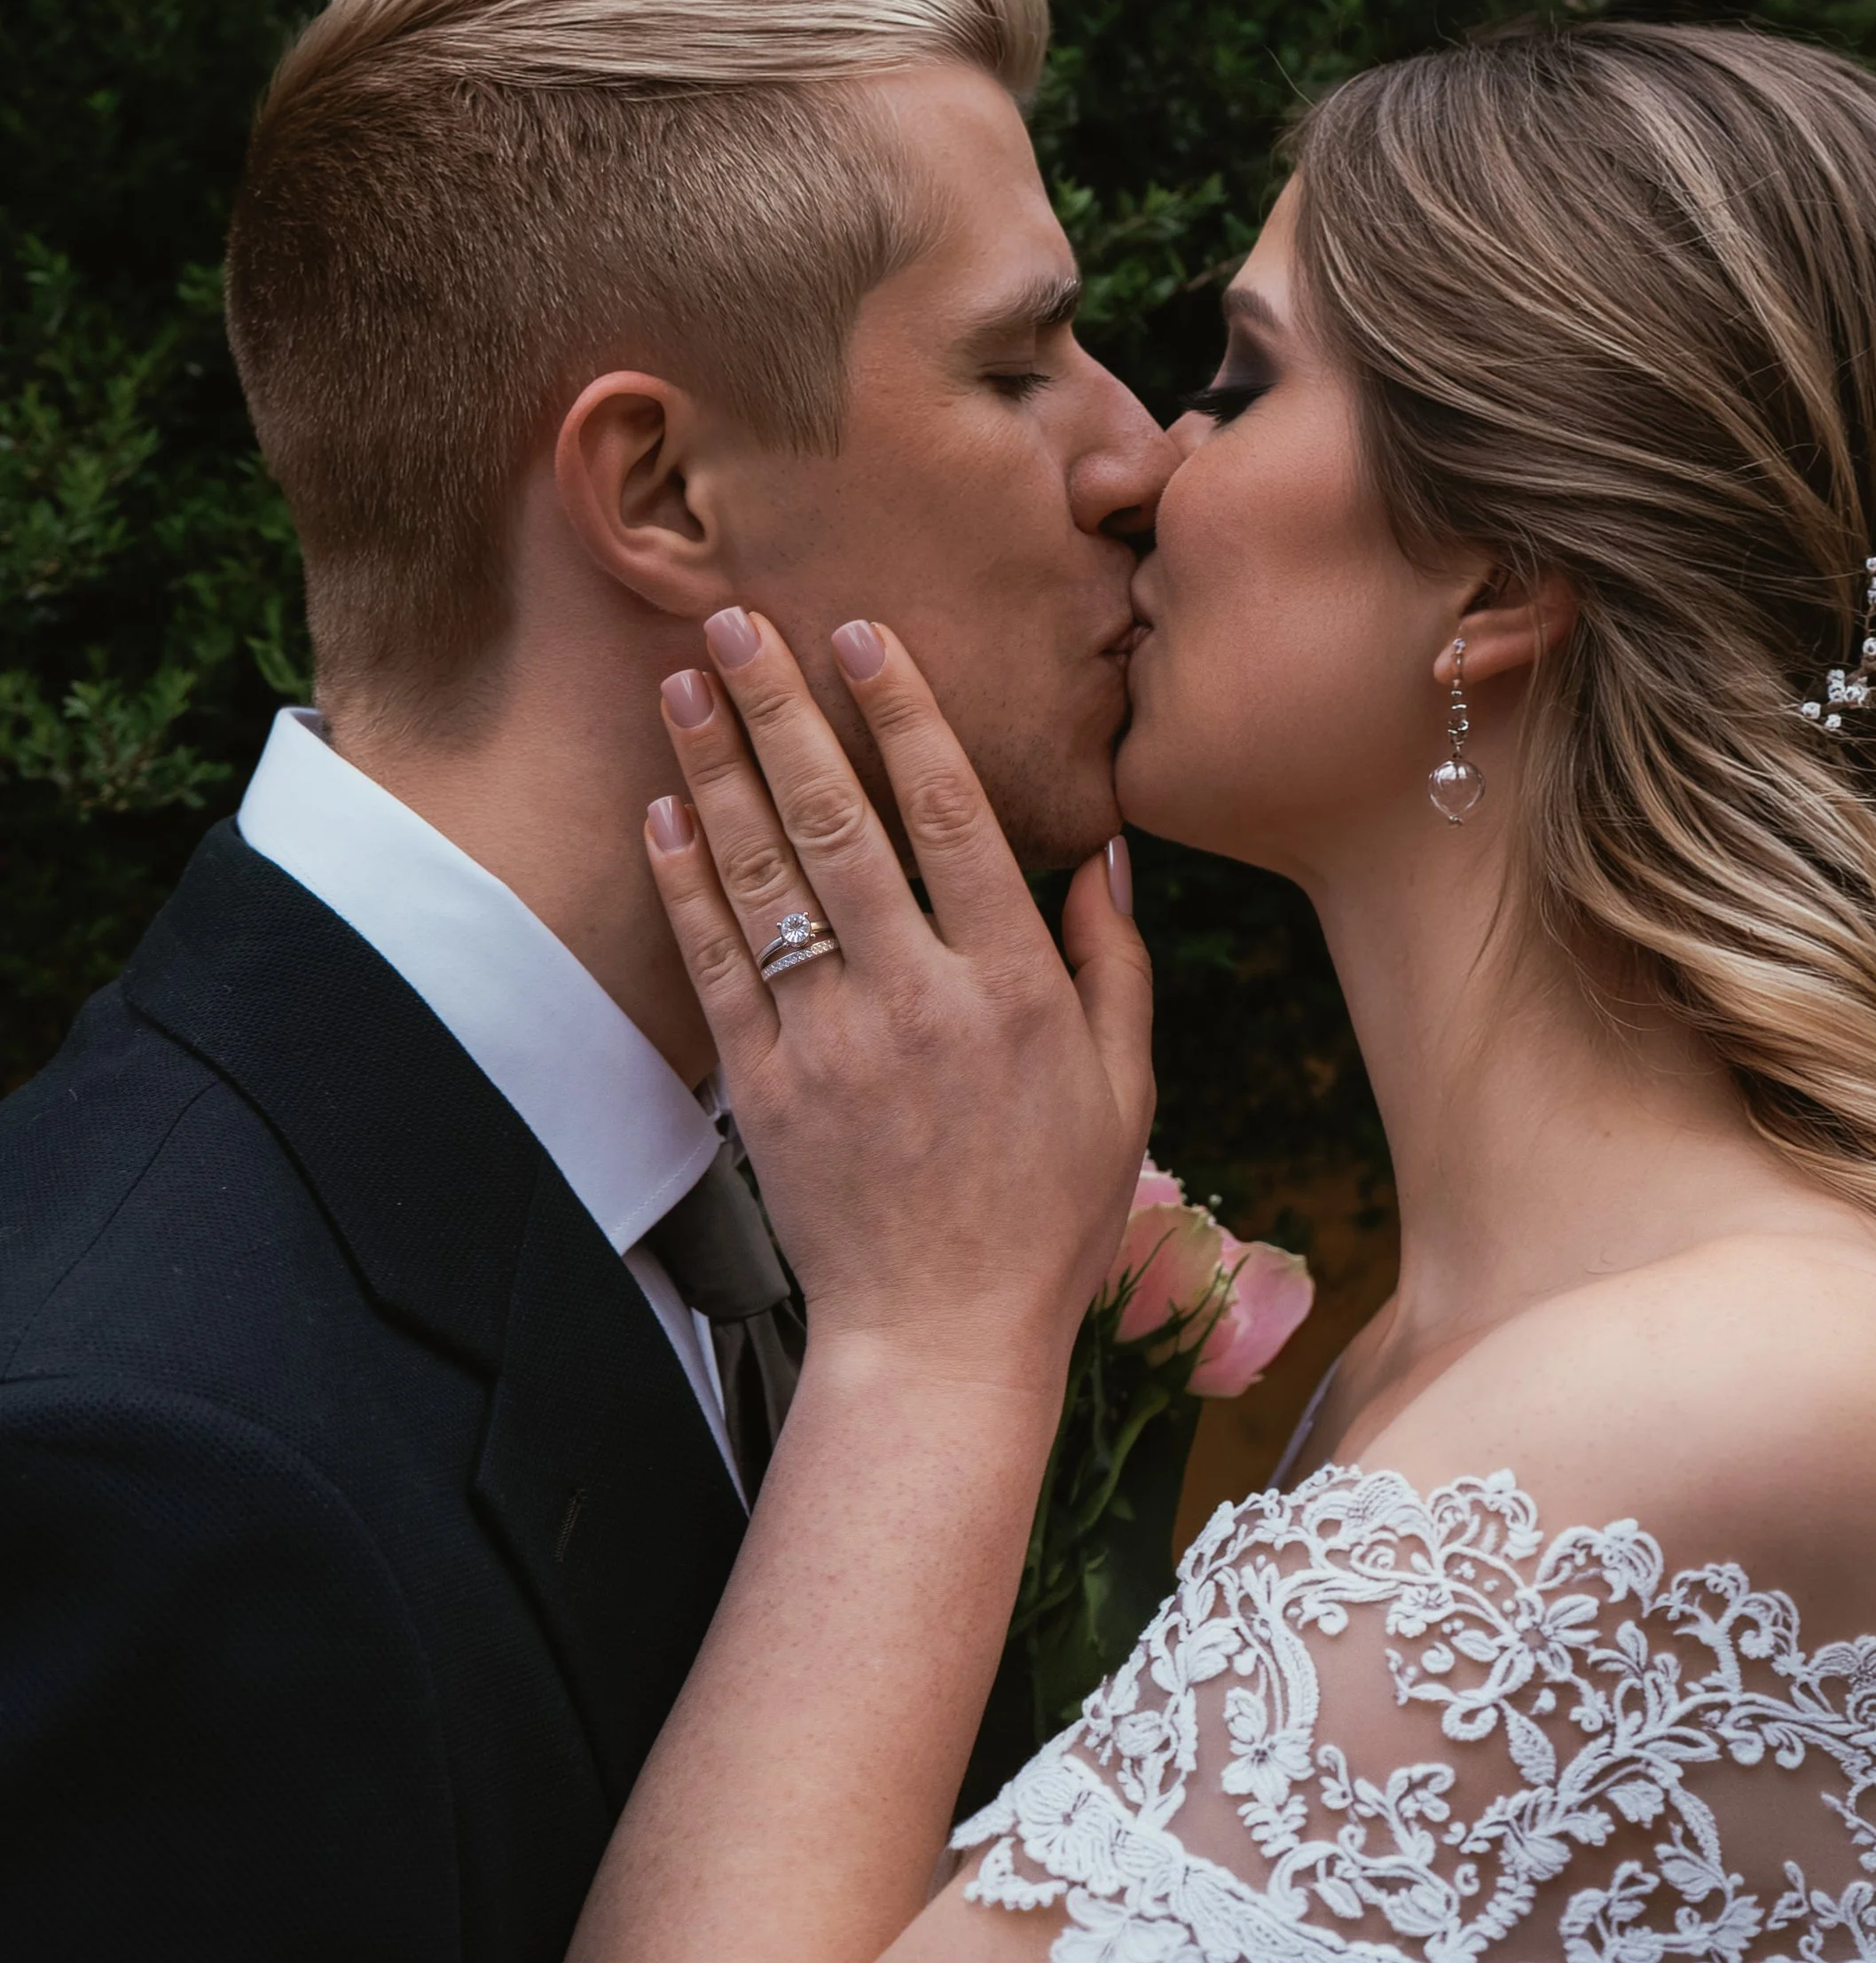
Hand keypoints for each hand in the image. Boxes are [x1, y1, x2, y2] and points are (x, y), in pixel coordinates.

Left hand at [646, 610, 1152, 1381]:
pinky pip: (715, 965)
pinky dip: (684, 883)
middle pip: (838, 822)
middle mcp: (918, 998)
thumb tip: (1102, 853)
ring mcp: (833, 1042)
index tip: (864, 633)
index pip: (951, 816)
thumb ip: (1113, 965)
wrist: (941, 1340)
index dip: (904, 713)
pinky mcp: (766, 1089)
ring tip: (681, 683)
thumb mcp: (1125, 1090)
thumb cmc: (1048, 1217)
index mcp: (1014, 987)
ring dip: (717, 771)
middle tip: (737, 621)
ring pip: (764, 878)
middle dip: (783, 710)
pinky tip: (663, 809)